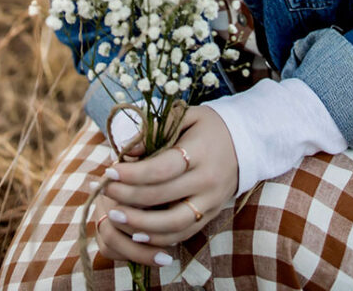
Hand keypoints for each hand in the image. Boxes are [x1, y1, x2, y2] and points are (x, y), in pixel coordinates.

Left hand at [93, 106, 237, 266]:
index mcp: (201, 151)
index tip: (110, 170)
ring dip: (140, 225)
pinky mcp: (212, 215)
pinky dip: (159, 238)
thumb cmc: (208, 126)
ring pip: (173, 224)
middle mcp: (208, 180)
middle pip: (163, 197)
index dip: (133, 173)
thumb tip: (127, 150)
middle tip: (105, 192)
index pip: (162, 168)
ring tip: (115, 216)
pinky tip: (137, 233)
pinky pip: (184, 233)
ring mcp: (212, 201)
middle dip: (129, 197)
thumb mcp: (185, 115)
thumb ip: (156, 129)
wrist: (246, 142)